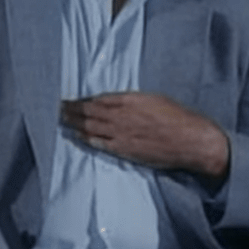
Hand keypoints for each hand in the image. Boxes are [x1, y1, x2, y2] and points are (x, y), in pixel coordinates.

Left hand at [60, 92, 229, 178]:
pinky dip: (85, 138)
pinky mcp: (125, 149)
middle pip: (89, 112)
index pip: (98, 99)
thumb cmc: (178, 118)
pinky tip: (76, 136)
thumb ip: (133, 100)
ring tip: (61, 120)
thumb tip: (117, 102)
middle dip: (71, 110)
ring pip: (90, 127)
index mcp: (129, 100)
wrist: (192, 140)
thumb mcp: (154, 99)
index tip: (71, 99)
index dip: (82, 100)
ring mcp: (121, 133)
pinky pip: (99, 143)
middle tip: (57, 107)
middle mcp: (121, 115)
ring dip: (73, 123)